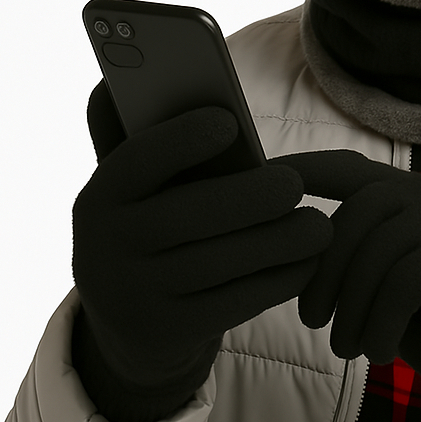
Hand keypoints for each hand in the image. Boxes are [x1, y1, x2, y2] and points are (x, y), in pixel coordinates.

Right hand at [71, 81, 332, 421]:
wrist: (130, 323)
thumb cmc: (153, 225)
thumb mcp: (140, 189)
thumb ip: (144, 139)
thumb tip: (141, 87)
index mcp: (101, 196)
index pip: (134, 160)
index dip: (179, 139)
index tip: (228, 120)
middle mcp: (105, 248)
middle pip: (185, 217)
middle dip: (247, 198)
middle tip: (294, 185)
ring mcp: (134, 296)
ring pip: (216, 264)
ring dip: (276, 242)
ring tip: (318, 226)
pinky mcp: (168, 333)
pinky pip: (232, 304)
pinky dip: (277, 281)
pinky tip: (308, 262)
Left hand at [285, 149, 420, 421]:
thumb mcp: (383, 281)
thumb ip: (351, 257)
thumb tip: (289, 255)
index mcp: (407, 194)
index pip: (347, 167)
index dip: (303, 169)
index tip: (260, 181)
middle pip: (357, 212)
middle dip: (323, 270)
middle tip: (314, 321)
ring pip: (378, 250)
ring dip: (351, 308)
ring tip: (349, 347)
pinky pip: (404, 282)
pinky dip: (380, 323)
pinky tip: (379, 351)